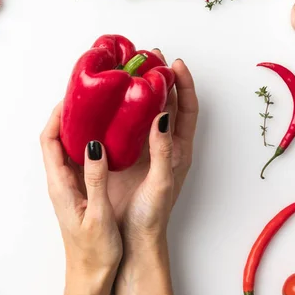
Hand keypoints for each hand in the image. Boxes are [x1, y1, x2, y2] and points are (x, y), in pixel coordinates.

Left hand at [41, 105, 121, 294]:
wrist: (91, 276)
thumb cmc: (94, 253)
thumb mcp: (97, 215)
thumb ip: (95, 179)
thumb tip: (93, 145)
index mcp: (60, 186)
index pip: (48, 141)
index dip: (57, 116)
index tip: (73, 96)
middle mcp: (61, 182)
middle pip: (55, 138)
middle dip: (67, 113)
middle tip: (87, 95)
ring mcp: (70, 186)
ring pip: (67, 147)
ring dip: (78, 126)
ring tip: (97, 108)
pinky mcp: (80, 191)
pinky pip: (79, 158)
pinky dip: (88, 141)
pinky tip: (106, 137)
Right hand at [107, 55, 198, 245]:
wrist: (132, 238)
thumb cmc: (152, 215)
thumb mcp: (161, 182)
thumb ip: (163, 150)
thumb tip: (162, 115)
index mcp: (178, 149)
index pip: (186, 108)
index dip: (183, 84)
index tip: (174, 63)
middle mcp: (161, 144)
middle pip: (165, 102)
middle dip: (159, 77)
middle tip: (148, 56)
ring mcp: (142, 147)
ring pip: (143, 110)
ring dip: (139, 88)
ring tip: (129, 68)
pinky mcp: (122, 153)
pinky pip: (122, 124)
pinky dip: (118, 108)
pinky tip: (108, 98)